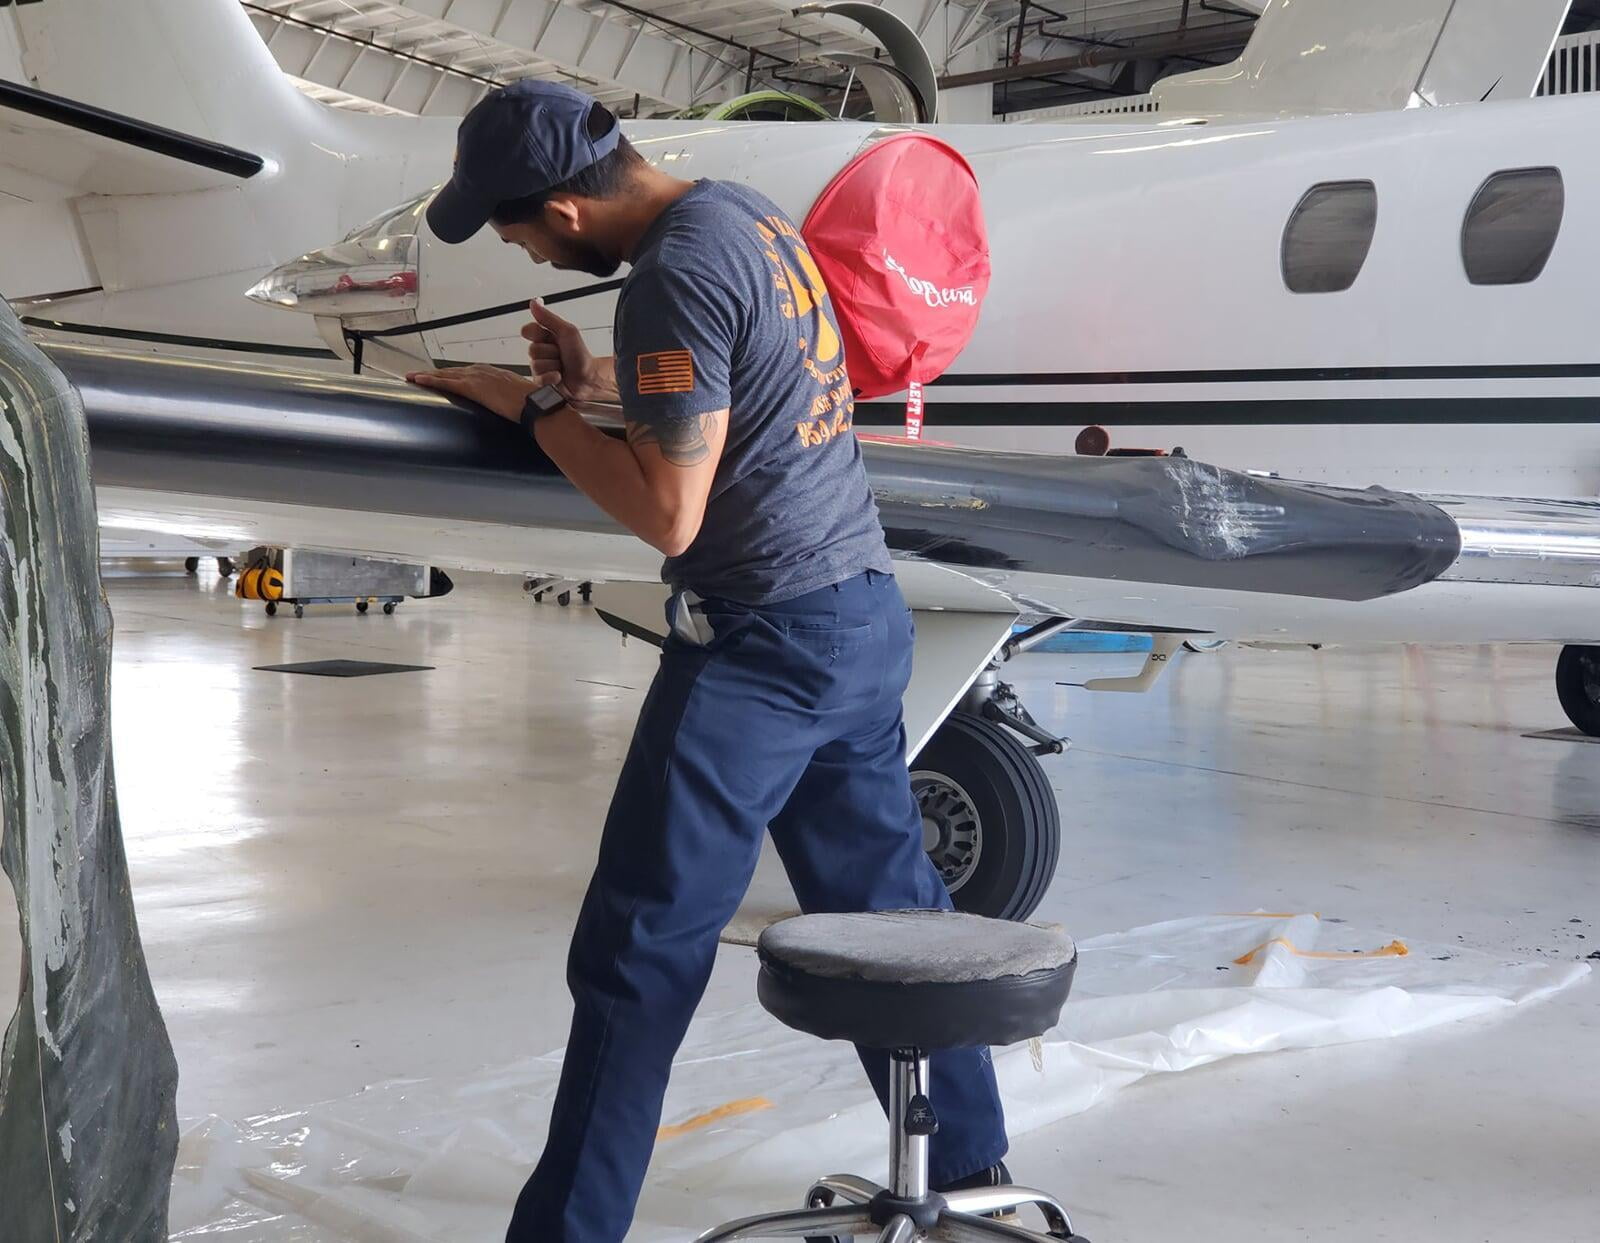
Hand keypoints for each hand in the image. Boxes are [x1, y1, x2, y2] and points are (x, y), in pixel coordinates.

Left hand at [406, 364, 534, 421]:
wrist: (534, 403)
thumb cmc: (532, 403)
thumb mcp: (518, 398)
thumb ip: (509, 400)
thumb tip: (510, 410)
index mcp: (493, 373)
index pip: (466, 373)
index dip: (452, 375)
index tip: (441, 377)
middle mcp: (482, 371)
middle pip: (452, 371)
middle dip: (435, 374)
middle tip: (418, 376)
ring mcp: (476, 377)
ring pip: (445, 375)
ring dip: (427, 376)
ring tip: (411, 377)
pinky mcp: (472, 387)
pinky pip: (446, 382)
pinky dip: (430, 380)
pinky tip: (418, 380)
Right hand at [522, 300, 611, 402]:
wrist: (589, 378)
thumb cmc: (580, 355)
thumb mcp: (567, 332)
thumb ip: (548, 318)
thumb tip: (534, 303)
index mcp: (545, 338)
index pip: (528, 330)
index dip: (538, 334)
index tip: (550, 337)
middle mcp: (540, 352)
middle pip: (532, 349)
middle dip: (551, 352)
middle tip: (562, 355)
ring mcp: (540, 368)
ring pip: (536, 364)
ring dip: (553, 365)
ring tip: (562, 366)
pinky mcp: (541, 382)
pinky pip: (539, 378)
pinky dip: (552, 377)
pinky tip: (559, 376)